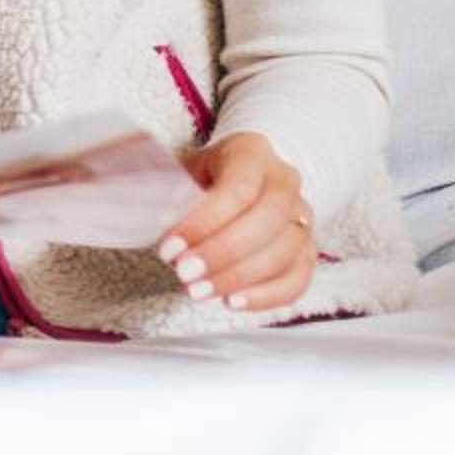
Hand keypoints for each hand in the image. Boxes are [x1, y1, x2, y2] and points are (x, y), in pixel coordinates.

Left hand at [159, 132, 313, 313]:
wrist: (248, 176)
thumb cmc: (208, 177)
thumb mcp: (186, 171)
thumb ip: (171, 192)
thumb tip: (146, 217)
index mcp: (253, 153)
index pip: (238, 189)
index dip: (204, 222)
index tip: (169, 247)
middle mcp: (286, 182)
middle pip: (266, 222)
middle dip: (221, 253)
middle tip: (183, 274)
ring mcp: (303, 217)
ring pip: (285, 252)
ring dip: (238, 278)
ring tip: (198, 291)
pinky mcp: (308, 250)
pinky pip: (297, 279)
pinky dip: (265, 295)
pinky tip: (231, 301)